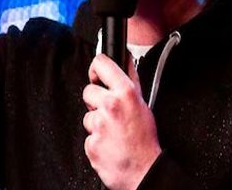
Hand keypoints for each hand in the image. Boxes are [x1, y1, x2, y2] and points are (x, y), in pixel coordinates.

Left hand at [83, 54, 161, 189]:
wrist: (143, 171)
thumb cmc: (145, 140)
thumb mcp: (143, 103)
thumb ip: (131, 79)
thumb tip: (126, 59)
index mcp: (125, 93)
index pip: (100, 63)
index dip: (96, 68)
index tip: (97, 75)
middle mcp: (111, 106)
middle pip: (88, 90)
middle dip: (96, 101)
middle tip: (111, 112)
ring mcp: (99, 125)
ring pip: (87, 115)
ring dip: (96, 122)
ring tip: (112, 130)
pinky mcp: (91, 143)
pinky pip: (87, 135)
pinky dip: (96, 139)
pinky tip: (108, 142)